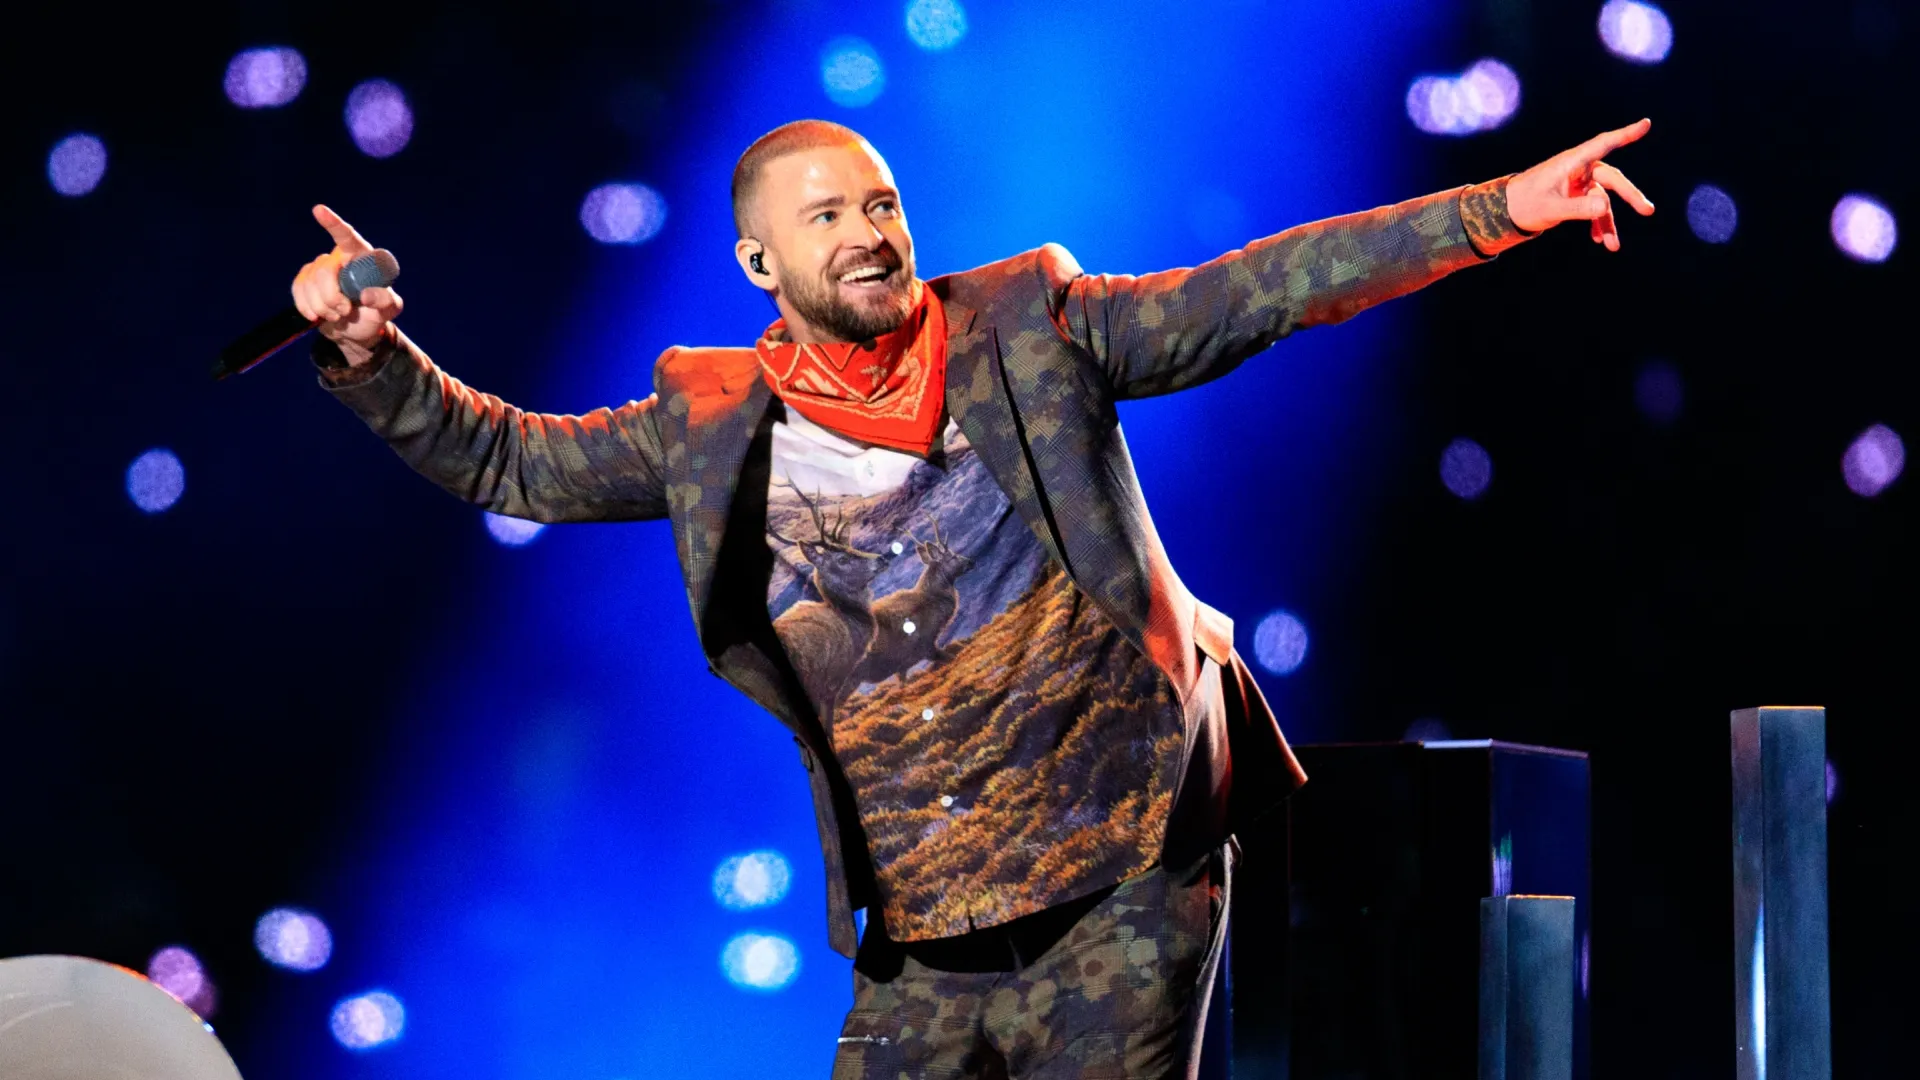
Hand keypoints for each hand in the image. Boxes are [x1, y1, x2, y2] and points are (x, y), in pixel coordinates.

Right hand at [290, 205, 403, 362]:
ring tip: (338, 315)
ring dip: (323, 307)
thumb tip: (365, 295)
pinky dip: (307, 307)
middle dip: (332, 296)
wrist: (357, 329)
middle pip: (324, 271)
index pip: (347, 237)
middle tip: (346, 310)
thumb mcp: (389, 308)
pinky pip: (298, 290)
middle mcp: (339, 258)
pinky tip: (319, 315)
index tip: (319, 210)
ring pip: (310, 283)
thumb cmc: (376, 312)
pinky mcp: (305, 281)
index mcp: (361, 257)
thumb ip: (384, 300)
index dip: (333, 224)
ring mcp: (320, 268)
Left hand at [1506, 118, 1655, 251]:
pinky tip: (1601, 242)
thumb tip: (1605, 207)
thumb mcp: (1551, 208)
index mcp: (1572, 162)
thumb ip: (1577, 208)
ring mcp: (1579, 183)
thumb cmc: (1525, 203)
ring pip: (1604, 200)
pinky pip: (1594, 210)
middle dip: (1630, 196)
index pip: (1603, 144)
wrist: (1506, 213)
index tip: (1646, 123)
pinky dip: (1598, 225)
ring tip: (1613, 246)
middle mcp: (1579, 170)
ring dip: (1609, 222)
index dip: (1625, 134)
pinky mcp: (1577, 197)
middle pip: (1612, 179)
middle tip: (1648, 211)